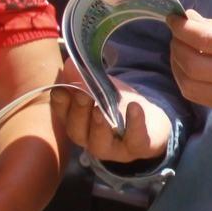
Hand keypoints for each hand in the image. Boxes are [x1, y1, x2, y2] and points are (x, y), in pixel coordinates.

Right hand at [51, 68, 171, 164]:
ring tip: (100, 109)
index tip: (61, 90)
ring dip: (98, 125)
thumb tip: (70, 63)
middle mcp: (90, 139)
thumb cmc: (119, 105)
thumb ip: (87, 77)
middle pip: (76, 130)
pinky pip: (134, 140)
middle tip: (82, 94)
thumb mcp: (104, 87)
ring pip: (99, 144)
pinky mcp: (136, 148)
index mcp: (78, 122)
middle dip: (78, 111)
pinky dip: (135, 123)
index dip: (60, 103)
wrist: (151, 123)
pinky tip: (134, 106)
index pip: (63, 115)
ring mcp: (113, 148)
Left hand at [167, 11, 211, 111]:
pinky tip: (188, 68)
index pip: (205, 39)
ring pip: (190, 85)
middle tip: (178, 34)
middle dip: (177, 46)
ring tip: (181, 50)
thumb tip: (186, 20)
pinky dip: (186, 81)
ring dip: (177, 65)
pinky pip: (198, 97)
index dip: (182, 28)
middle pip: (194, 65)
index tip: (174, 18)